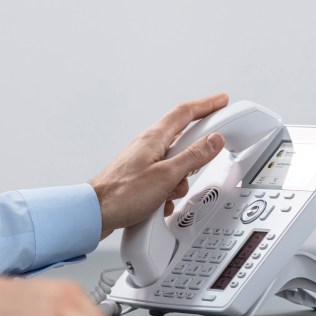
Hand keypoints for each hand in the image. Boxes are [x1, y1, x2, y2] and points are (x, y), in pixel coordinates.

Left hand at [91, 93, 227, 238]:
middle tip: (199, 165)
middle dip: (193, 157)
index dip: (206, 105)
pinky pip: (163, 182)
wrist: (95, 214)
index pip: (185, 113)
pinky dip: (166, 193)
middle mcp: (147, 146)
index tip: (220, 101)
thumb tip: (213, 140)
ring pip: (174, 166)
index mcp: (154, 138)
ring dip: (178, 181)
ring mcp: (142, 163)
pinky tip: (159, 204)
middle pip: (181, 140)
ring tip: (169, 193)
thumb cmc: (122, 194)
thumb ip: (193, 156)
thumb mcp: (167, 175)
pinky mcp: (138, 179)